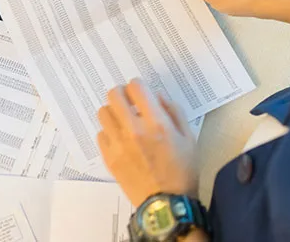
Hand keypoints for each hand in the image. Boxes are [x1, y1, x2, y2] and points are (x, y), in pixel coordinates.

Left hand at [97, 79, 197, 207]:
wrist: (167, 204)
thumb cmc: (182, 171)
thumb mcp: (189, 137)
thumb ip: (174, 111)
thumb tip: (157, 95)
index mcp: (156, 123)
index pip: (136, 87)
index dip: (138, 86)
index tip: (141, 93)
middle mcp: (133, 130)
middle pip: (114, 94)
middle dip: (122, 93)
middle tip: (129, 101)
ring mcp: (118, 144)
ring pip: (103, 112)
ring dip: (113, 111)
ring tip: (123, 120)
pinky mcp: (109, 157)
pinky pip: (100, 133)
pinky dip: (109, 132)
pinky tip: (120, 139)